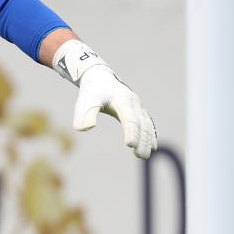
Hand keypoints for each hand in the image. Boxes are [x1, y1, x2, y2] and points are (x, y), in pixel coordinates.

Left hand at [54, 39, 156, 159]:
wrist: (100, 78)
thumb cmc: (92, 91)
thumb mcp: (86, 100)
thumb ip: (84, 114)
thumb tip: (82, 129)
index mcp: (122, 100)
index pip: (129, 118)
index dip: (131, 131)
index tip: (130, 144)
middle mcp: (134, 103)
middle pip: (141, 124)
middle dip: (142, 140)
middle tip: (140, 156)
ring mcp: (139, 107)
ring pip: (147, 125)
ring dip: (147, 140)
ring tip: (143, 155)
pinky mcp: (139, 110)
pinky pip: (148, 124)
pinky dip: (150, 135)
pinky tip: (151, 147)